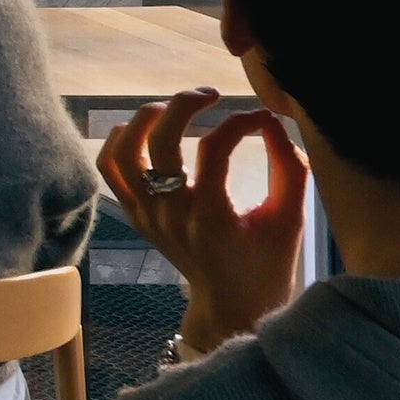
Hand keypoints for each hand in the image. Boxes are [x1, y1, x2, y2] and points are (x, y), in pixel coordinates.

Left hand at [97, 85, 306, 358]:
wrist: (230, 306)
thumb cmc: (266, 263)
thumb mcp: (288, 220)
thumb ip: (289, 170)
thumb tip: (270, 122)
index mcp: (212, 217)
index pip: (215, 149)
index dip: (240, 122)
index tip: (260, 118)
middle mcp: (172, 214)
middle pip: (161, 142)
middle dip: (184, 105)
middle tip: (210, 94)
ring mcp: (147, 215)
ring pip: (123, 153)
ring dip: (143, 120)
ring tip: (171, 108)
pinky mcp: (135, 216)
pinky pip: (110, 170)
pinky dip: (118, 142)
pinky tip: (143, 129)